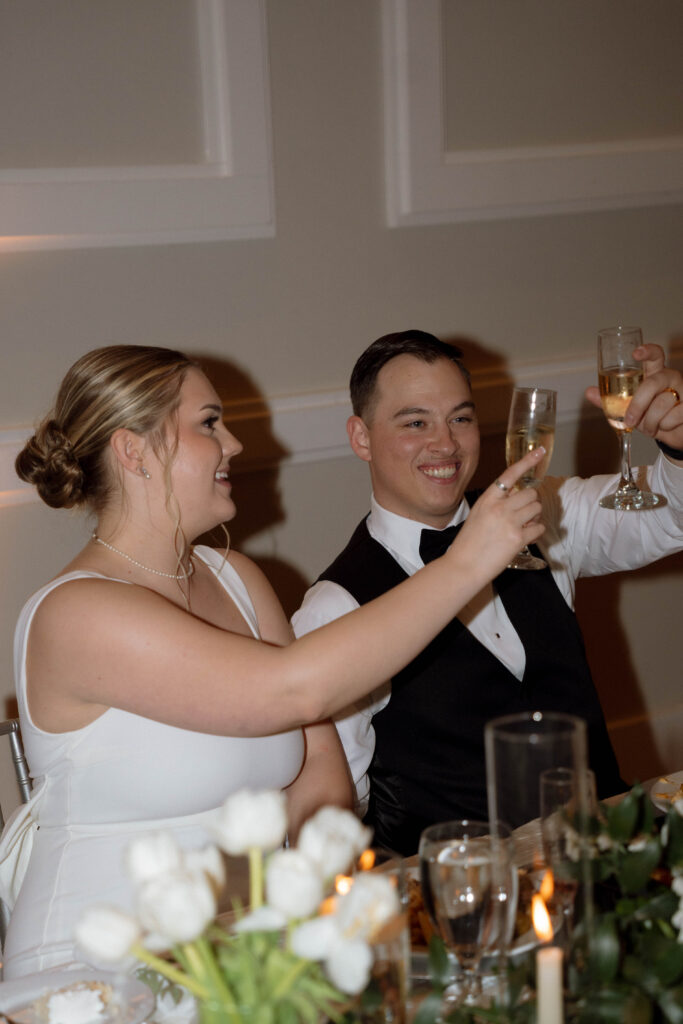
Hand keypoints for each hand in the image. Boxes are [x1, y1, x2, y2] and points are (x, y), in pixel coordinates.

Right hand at [447, 448, 545, 579]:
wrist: (463, 566)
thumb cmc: (469, 543)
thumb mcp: (477, 515)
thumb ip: (495, 504)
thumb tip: (517, 500)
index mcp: (488, 498)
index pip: (511, 474)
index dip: (527, 461)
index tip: (539, 451)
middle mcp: (499, 507)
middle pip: (531, 493)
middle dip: (532, 502)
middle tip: (525, 513)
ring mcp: (509, 522)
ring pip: (537, 508)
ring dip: (535, 517)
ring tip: (524, 526)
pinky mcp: (518, 538)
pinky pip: (539, 528)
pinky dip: (536, 532)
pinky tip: (525, 538)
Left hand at [585, 343, 682, 453]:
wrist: (674, 433)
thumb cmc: (652, 415)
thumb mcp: (630, 408)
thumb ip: (612, 400)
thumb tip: (589, 392)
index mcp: (655, 373)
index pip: (655, 355)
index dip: (647, 351)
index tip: (635, 353)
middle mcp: (670, 378)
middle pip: (653, 383)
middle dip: (637, 404)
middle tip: (630, 420)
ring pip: (661, 404)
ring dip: (650, 422)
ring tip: (650, 426)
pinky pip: (672, 417)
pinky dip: (663, 427)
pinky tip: (666, 426)